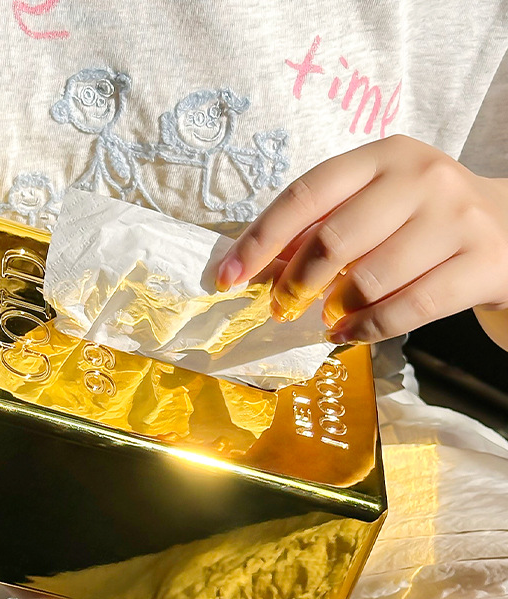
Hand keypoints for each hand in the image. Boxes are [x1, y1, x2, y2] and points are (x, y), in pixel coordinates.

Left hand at [215, 135, 507, 348]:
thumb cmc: (422, 221)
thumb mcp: (374, 207)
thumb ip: (319, 228)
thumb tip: (253, 267)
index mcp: (382, 155)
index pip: (305, 194)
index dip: (260, 240)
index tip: (226, 277)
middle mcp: (421, 177)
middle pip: (333, 239)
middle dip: (294, 282)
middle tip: (281, 306)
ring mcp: (457, 217)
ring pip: (369, 279)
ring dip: (334, 309)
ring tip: (327, 316)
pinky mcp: (483, 262)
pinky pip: (407, 309)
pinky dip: (366, 329)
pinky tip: (347, 333)